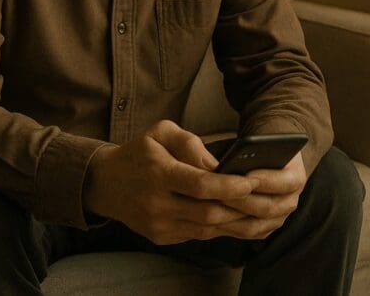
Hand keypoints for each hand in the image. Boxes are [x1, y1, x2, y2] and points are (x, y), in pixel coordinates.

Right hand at [83, 120, 258, 244]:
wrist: (104, 183)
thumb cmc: (139, 152)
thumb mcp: (161, 132)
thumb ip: (191, 143)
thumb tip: (219, 165)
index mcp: (158, 173)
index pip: (198, 185)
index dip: (227, 186)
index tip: (250, 182)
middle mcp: (157, 204)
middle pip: (207, 212)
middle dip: (239, 208)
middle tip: (264, 198)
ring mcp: (158, 225)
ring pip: (206, 228)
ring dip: (235, 221)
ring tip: (259, 210)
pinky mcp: (161, 237)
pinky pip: (198, 235)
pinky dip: (221, 228)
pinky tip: (239, 218)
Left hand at [215, 152, 306, 239]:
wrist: (266, 158)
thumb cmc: (260, 146)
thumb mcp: (260, 142)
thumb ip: (249, 150)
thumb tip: (226, 164)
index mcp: (296, 177)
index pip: (286, 183)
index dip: (266, 180)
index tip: (245, 173)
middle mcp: (290, 201)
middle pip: (268, 208)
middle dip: (242, 200)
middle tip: (220, 193)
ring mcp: (277, 218)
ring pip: (255, 226)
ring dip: (232, 217)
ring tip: (211, 207)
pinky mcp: (262, 229)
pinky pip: (245, 233)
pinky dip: (228, 227)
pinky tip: (210, 219)